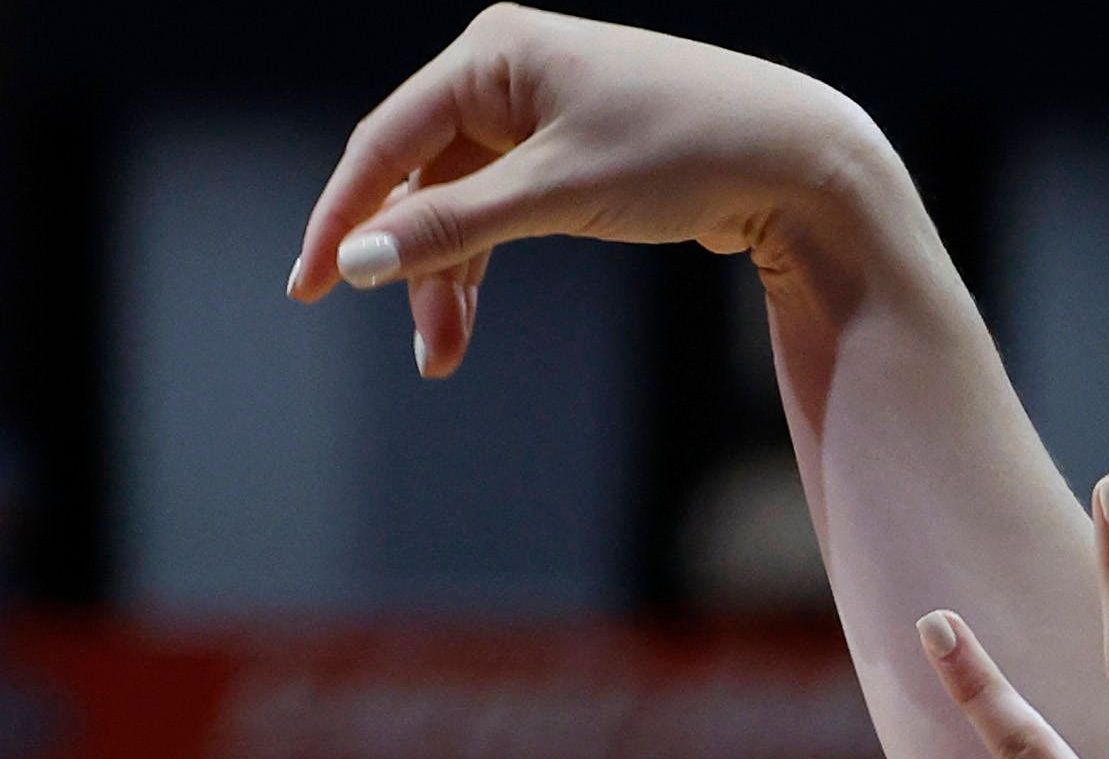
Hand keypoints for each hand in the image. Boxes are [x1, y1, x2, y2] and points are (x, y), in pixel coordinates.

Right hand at [282, 6, 898, 377]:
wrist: (799, 161)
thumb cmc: (684, 152)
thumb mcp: (558, 193)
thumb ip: (453, 227)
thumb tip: (360, 261)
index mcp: (493, 52)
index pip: (386, 140)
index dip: (343, 218)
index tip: (309, 287)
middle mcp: (508, 70)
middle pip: (421, 177)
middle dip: (413, 265)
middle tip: (417, 349)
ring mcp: (541, 110)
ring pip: (461, 202)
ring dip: (450, 277)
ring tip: (445, 355)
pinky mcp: (573, 151)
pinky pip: (502, 208)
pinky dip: (486, 260)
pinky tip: (471, 316)